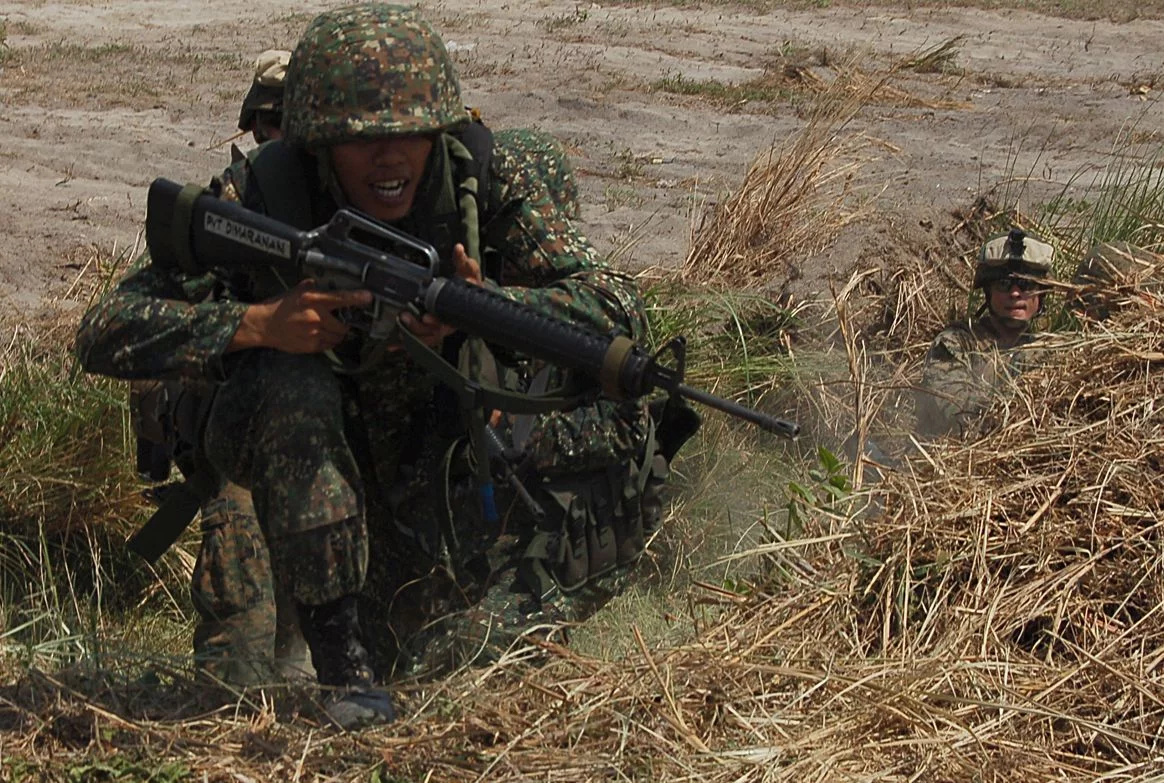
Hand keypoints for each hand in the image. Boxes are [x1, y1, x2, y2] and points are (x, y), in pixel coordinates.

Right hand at [229, 279, 372, 353]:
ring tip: (328, 328)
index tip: (368, 297)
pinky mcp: (311, 346)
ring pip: (338, 337)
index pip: (340, 298)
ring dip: (337, 334)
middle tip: (342, 321)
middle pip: (344, 324)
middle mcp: (316, 317)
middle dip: (345, 324)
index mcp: (313, 300)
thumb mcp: (296, 291)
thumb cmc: (280, 306)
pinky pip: (329, 345)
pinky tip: (319, 335)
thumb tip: (328, 282)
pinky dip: (328, 341)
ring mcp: (314, 333)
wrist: (263, 325)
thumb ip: (314, 287)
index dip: (356, 298)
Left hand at [397, 244, 482, 348]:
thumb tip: (459, 249)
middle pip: (433, 332)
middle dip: (418, 327)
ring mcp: (438, 328)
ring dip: (411, 333)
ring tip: (400, 322)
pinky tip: (393, 344)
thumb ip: (464, 261)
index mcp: (456, 312)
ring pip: (425, 338)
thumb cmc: (470, 285)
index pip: (447, 321)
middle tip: (405, 317)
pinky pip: (418, 340)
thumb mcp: (469, 272)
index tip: (427, 317)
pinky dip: (406, 343)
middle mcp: (448, 323)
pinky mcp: (429, 329)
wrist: (471, 295)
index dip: (436, 322)